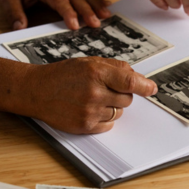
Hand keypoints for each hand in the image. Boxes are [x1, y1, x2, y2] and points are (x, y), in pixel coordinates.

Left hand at [0, 0, 110, 30]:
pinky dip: (97, 1)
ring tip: (107, 16)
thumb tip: (20, 27)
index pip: (58, 0)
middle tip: (96, 24)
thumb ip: (13, 12)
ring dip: (95, 6)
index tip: (75, 25)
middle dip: (87, 11)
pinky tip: (108, 7)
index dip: (68, 12)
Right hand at [0, 54, 157, 133]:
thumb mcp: (89, 62)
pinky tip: (90, 109)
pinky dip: (105, 118)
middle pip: (128, 99)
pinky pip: (110, 124)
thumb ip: (115, 67)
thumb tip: (137, 77)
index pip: (129, 81)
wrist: (36, 90)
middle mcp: (94, 92)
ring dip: (113, 106)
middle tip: (105, 89)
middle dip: (122, 94)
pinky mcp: (85, 126)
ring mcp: (89, 111)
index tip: (152, 89)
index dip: (144, 86)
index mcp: (96, 72)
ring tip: (94, 98)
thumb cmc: (63, 75)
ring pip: (120, 111)